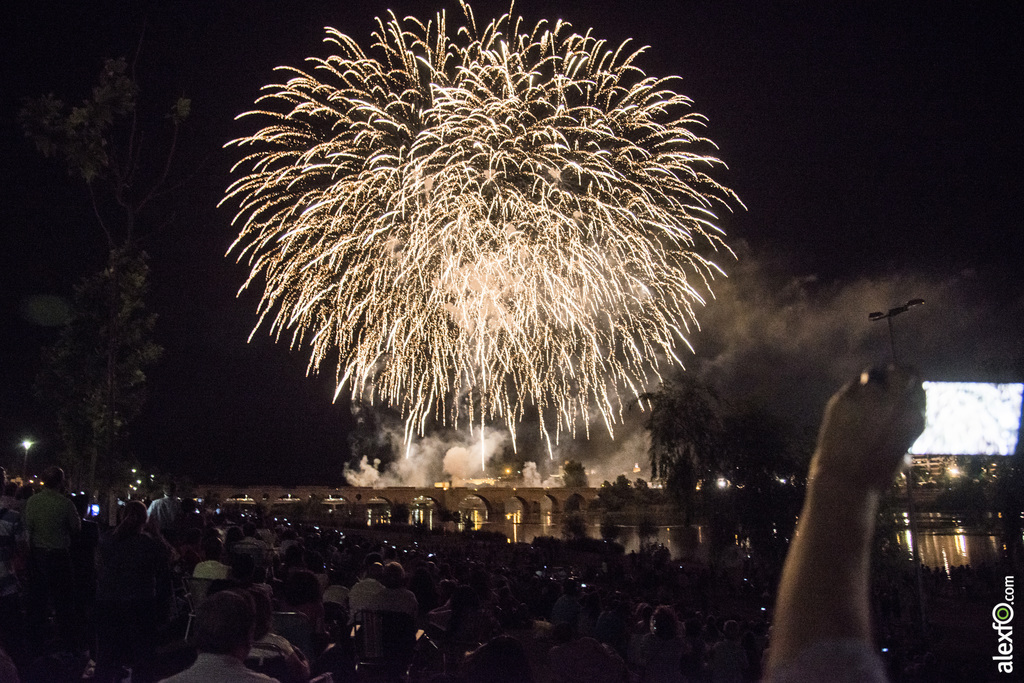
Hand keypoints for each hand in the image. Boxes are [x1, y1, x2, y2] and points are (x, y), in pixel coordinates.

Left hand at [809, 365, 925, 491]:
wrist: (846, 480)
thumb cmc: (875, 473)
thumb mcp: (902, 451)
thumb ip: (904, 428)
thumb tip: (904, 413)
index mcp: (916, 417)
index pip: (919, 387)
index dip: (909, 385)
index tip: (900, 387)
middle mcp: (897, 403)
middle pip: (903, 371)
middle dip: (895, 372)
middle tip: (885, 378)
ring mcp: (871, 397)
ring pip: (874, 373)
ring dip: (870, 380)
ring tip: (863, 393)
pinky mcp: (846, 397)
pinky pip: (853, 383)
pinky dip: (853, 389)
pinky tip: (849, 401)